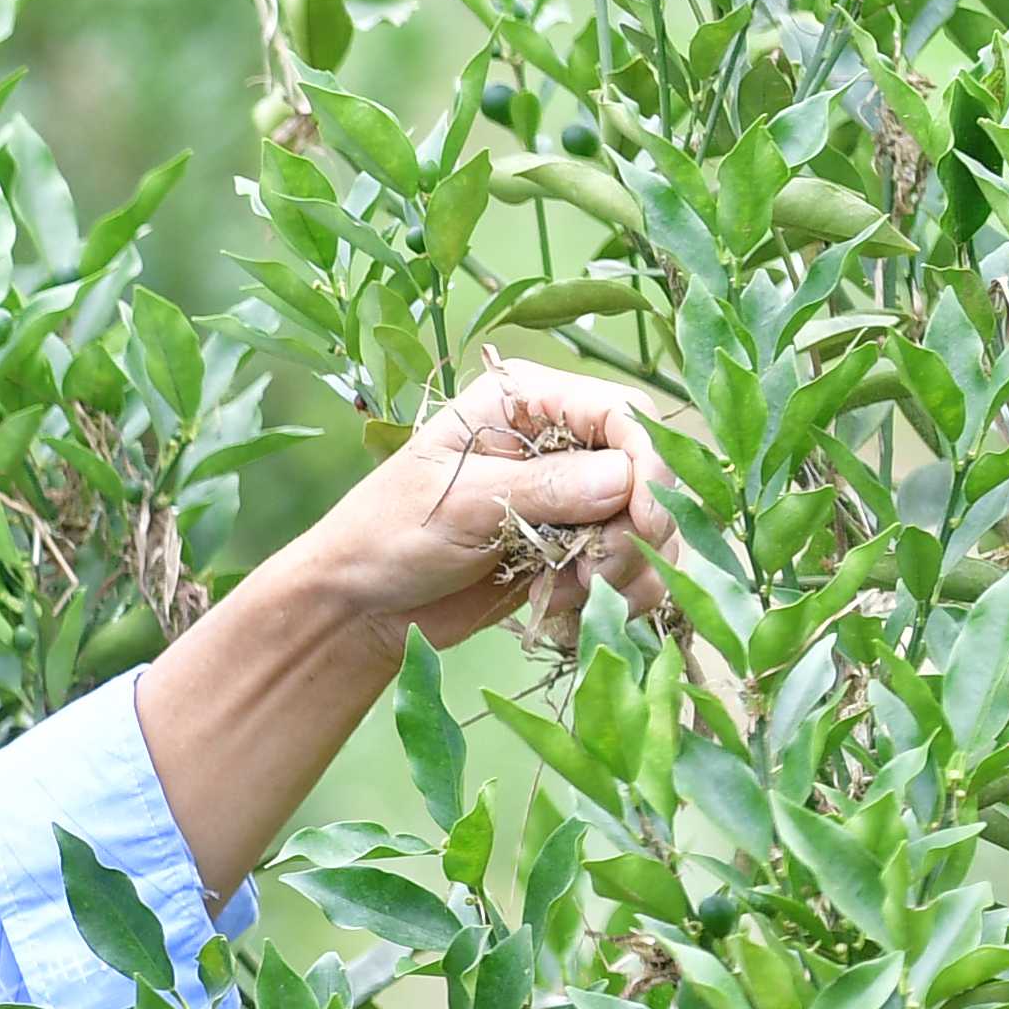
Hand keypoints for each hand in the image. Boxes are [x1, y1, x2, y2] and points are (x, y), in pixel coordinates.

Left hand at [295, 357, 679, 653]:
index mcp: (524, 402)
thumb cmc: (387, 535)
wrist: (359, 606)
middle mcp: (558, 443)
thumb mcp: (460, 504)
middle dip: (637, 529)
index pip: (624, 414)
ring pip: (649, 527)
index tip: (643, 520)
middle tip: (600, 570)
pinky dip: (615, 592)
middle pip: (648, 473)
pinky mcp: (572, 549)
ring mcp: (570, 499)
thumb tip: (625, 478)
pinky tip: (565, 604)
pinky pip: (630, 569)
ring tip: (578, 591)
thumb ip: (545, 489)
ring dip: (629, 567)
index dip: (647, 464)